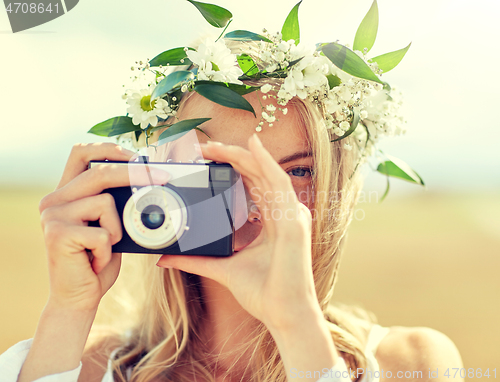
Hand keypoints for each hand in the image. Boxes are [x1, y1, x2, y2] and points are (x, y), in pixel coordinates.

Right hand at [39, 143, 169, 312]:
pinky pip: (103, 233)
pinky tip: (95, 261)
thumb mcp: (110, 225)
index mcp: (66, 193)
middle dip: (135, 173)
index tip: (139, 156)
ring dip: (116, 230)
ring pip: (105, 203)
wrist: (79, 297)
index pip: (81, 153)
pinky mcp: (57, 235)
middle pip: (99, 172)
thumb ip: (116, 203)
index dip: (111, 149)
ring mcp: (52, 216)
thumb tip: (150, 179)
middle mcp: (53, 200)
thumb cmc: (98, 259)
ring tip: (103, 248)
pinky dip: (108, 251)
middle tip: (163, 177)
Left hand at [157, 134, 320, 329]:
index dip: (230, 168)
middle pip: (256, 174)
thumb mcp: (223, 268)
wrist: (283, 314)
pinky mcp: (293, 220)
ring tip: (215, 145)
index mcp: (272, 220)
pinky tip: (252, 145)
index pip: (251, 184)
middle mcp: (283, 213)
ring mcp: (291, 214)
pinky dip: (266, 162)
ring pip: (265, 172)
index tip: (204, 160)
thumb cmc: (263, 293)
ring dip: (240, 155)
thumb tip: (165, 258)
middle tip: (202, 148)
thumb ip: (196, 259)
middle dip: (230, 157)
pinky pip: (279, 183)